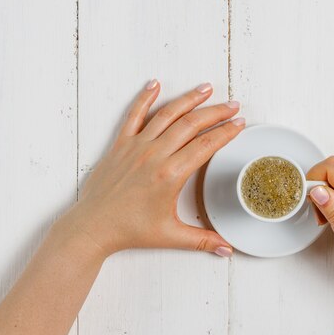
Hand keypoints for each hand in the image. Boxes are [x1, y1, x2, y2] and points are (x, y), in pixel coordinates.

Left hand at [61, 80, 244, 257]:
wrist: (93, 226)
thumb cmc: (129, 230)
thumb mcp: (171, 236)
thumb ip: (203, 241)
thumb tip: (227, 249)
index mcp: (170, 175)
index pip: (206, 146)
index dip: (226, 133)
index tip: (239, 124)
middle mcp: (155, 155)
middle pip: (192, 124)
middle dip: (216, 112)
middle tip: (232, 105)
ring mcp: (136, 146)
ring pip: (167, 114)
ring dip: (189, 99)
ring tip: (206, 88)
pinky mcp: (120, 144)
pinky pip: (134, 115)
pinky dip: (144, 98)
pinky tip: (154, 84)